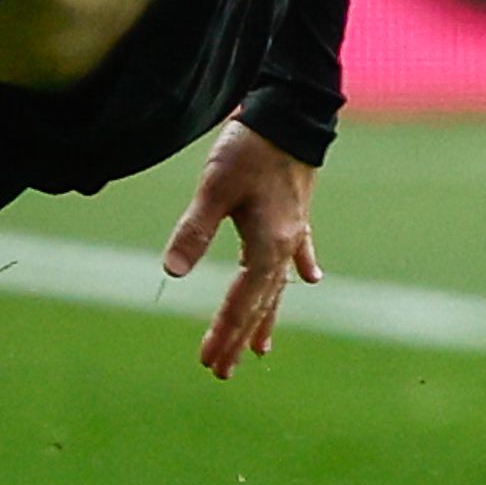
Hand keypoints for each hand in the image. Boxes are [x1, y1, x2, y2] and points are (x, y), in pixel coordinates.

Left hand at [163, 119, 322, 378]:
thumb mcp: (215, 186)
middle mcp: (284, 246)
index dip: (224, 332)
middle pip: (260, 302)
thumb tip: (173, 271)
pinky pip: (298, 253)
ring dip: (266, 316)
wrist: (291, 112)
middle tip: (222, 372)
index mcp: (267, 246)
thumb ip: (194, 229)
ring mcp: (293, 231)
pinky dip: (302, 268)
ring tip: (261, 350)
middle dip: (239, 337)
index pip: (242, 301)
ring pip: (278, 286)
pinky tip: (312, 280)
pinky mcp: (295, 212)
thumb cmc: (252, 147)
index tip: (208, 361)